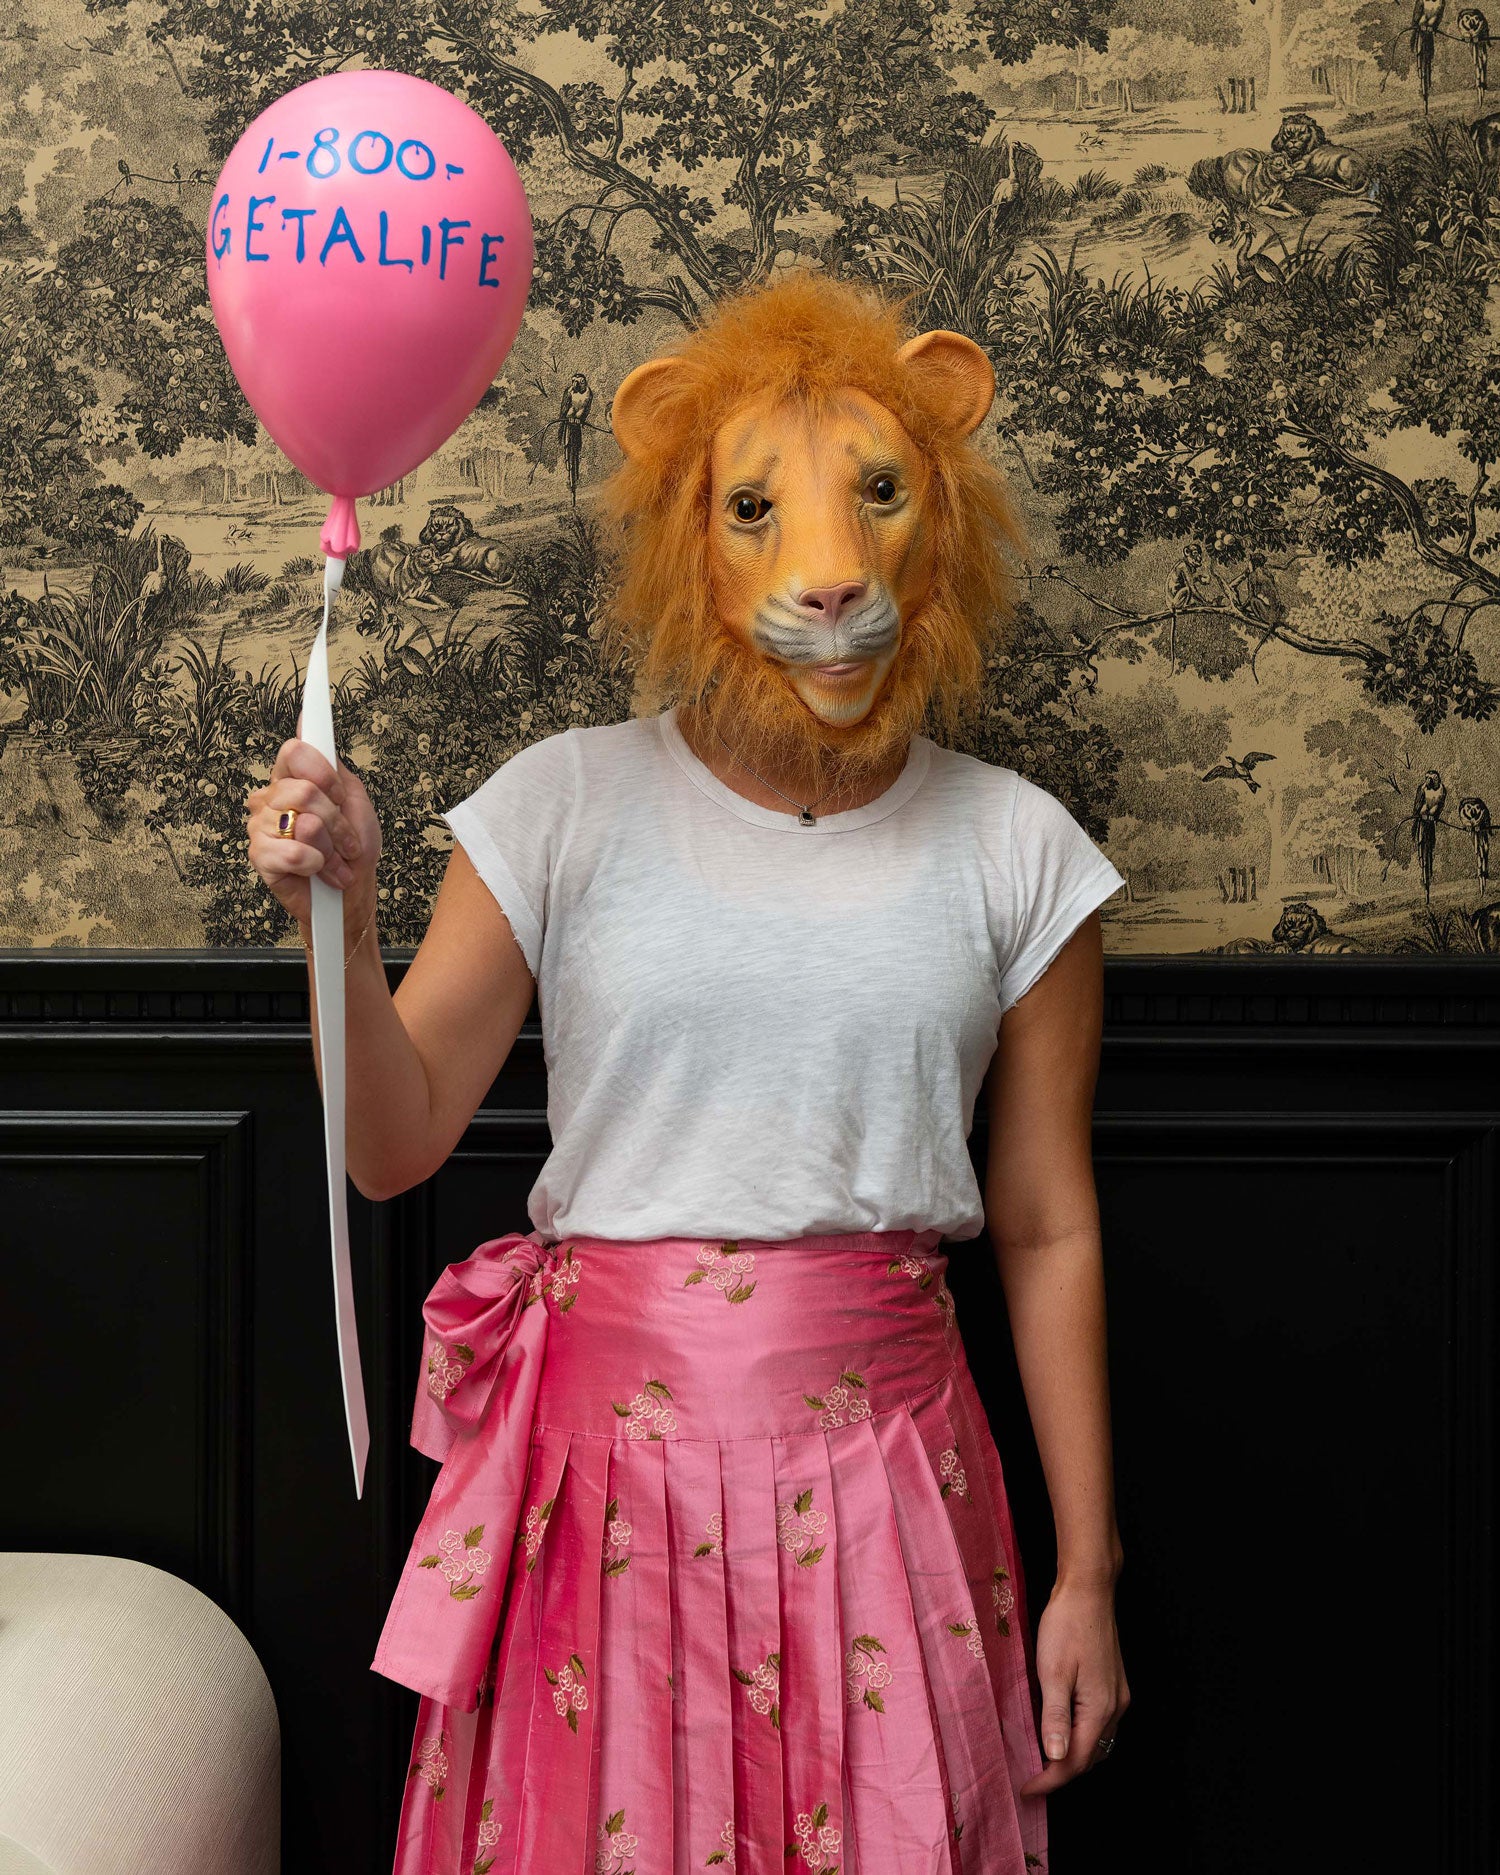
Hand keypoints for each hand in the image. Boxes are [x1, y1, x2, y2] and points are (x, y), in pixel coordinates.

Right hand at [247, 709, 381, 933]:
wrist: (352, 894)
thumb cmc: (353, 849)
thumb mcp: (354, 800)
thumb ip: (332, 766)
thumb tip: (306, 722)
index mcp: (292, 780)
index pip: (293, 752)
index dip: (321, 772)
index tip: (337, 793)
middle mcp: (271, 799)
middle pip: (302, 791)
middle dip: (336, 821)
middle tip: (345, 841)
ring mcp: (261, 827)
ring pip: (303, 824)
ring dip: (331, 848)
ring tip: (334, 860)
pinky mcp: (260, 857)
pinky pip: (293, 852)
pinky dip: (316, 864)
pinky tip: (317, 871)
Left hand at [1017, 1577, 1129, 1796]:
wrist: (1088, 1589)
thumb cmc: (1066, 1626)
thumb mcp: (1053, 1672)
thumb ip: (1056, 1717)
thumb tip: (1057, 1759)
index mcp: (1100, 1708)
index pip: (1076, 1761)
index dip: (1050, 1780)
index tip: (1026, 1790)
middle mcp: (1116, 1707)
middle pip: (1091, 1757)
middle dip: (1063, 1774)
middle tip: (1033, 1780)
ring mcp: (1118, 1695)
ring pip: (1098, 1742)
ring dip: (1075, 1758)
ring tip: (1046, 1764)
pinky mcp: (1114, 1684)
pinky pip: (1100, 1724)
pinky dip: (1083, 1738)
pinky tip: (1065, 1733)